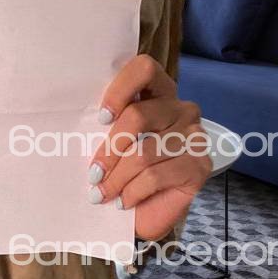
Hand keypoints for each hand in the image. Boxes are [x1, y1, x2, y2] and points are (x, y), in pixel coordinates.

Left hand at [87, 54, 211, 241]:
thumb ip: (107, 122)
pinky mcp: (200, 166)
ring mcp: (194, 136)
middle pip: (137, 115)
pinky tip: (123, 200)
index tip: (101, 117)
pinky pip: (156, 176)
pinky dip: (133, 191)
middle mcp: (181, 108)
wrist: (150, 209)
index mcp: (159, 91)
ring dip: (117, 177)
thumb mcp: (113, 138)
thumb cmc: (127, 167)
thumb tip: (77, 119)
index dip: (120, 89)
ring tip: (102, 191)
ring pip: (144, 152)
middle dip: (109, 148)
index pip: (144, 69)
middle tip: (93, 173)